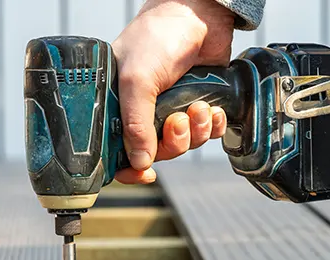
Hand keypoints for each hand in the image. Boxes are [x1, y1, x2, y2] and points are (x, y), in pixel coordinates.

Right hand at [111, 0, 233, 183]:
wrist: (198, 15)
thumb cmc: (157, 38)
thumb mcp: (137, 80)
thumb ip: (136, 124)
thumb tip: (140, 163)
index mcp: (117, 105)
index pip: (117, 150)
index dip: (129, 168)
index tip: (144, 173)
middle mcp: (143, 110)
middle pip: (156, 152)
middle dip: (172, 143)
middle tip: (177, 121)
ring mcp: (171, 108)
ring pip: (183, 144)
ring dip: (194, 132)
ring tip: (198, 107)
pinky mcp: (197, 103)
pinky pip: (205, 133)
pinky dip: (211, 126)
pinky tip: (212, 110)